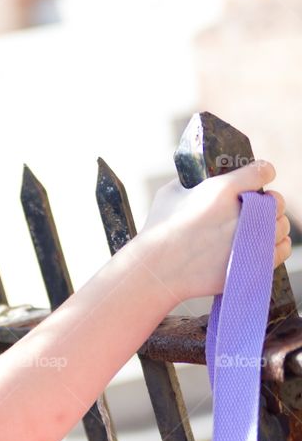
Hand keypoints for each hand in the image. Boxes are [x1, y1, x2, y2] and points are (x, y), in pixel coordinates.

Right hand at [133, 160, 291, 304]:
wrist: (158, 269)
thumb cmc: (159, 230)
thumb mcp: (170, 194)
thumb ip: (194, 184)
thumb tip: (203, 181)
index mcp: (224, 189)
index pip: (262, 170)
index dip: (260, 172)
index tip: (255, 177)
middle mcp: (245, 212)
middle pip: (276, 200)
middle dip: (266, 201)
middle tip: (252, 207)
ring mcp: (253, 239)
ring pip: (281, 225)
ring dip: (271, 223)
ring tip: (255, 227)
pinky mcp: (256, 263)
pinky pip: (282, 248)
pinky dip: (276, 244)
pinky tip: (262, 242)